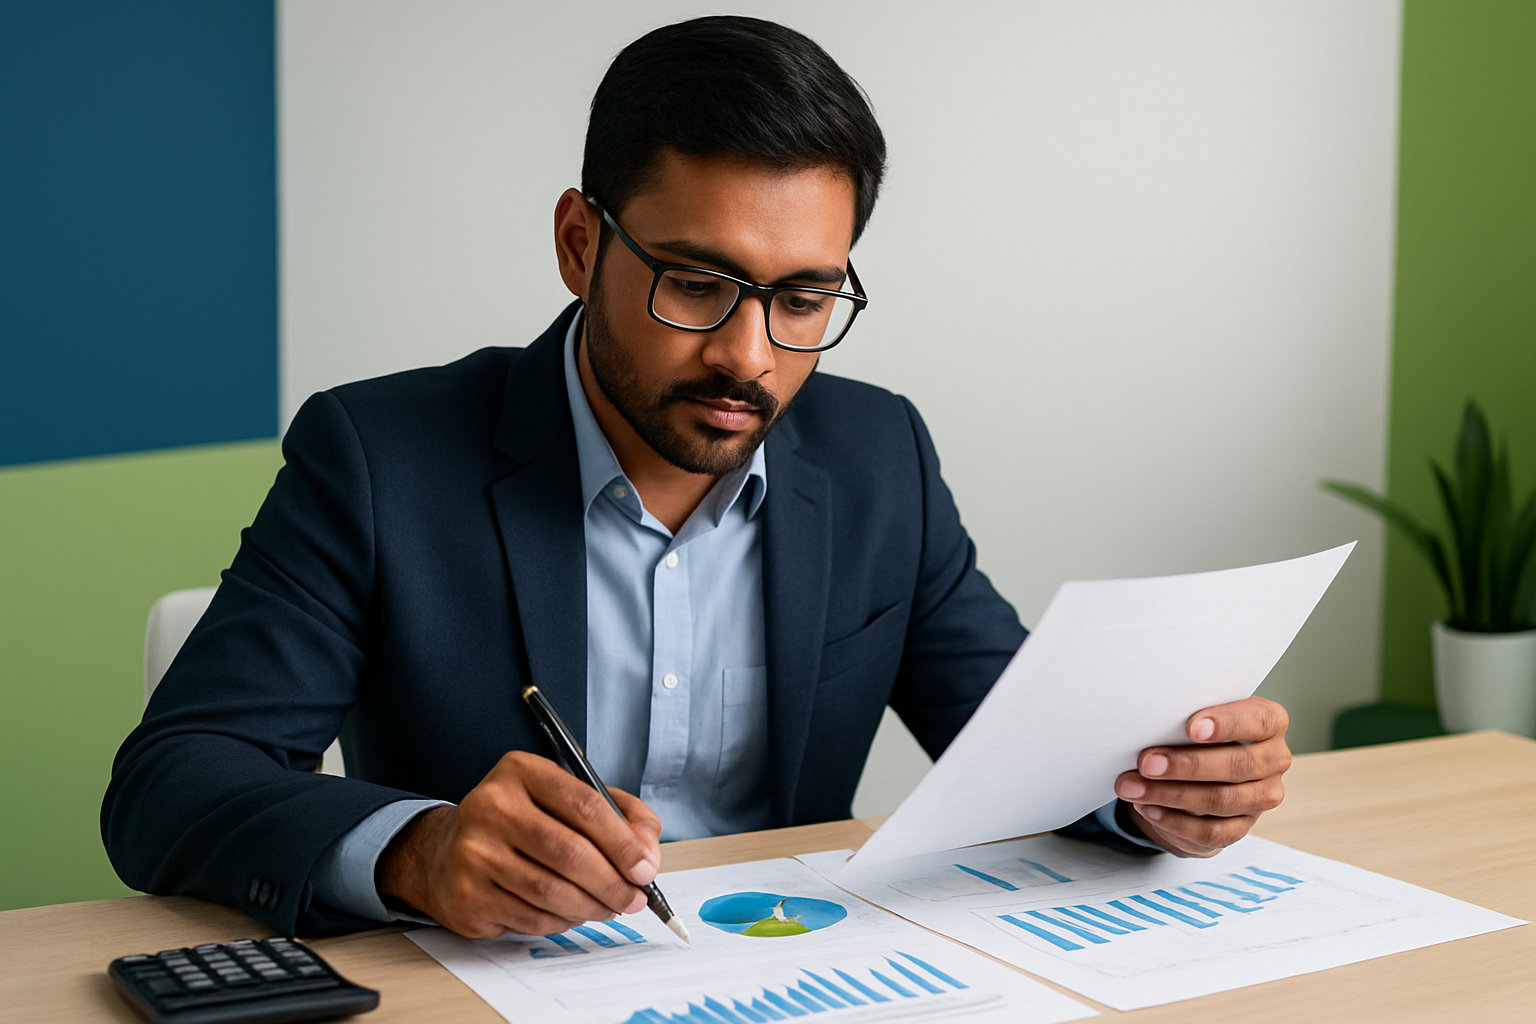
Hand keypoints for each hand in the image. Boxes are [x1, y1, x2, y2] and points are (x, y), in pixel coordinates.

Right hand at [375, 751, 661, 937]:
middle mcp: (491, 807)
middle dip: (613, 883)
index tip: (645, 868)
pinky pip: (532, 917)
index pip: (584, 805)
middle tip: (634, 898)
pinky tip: (570, 912)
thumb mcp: (566, 799)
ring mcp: (473, 853)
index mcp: (521, 772)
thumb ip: (619, 815)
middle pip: (570, 853)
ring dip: (592, 907)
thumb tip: (647, 854)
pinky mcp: (467, 896)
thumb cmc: (519, 823)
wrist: (444, 851)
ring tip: (609, 907)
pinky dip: (562, 920)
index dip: (623, 842)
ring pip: (553, 892)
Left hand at [1114, 696, 1290, 856]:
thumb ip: (1187, 717)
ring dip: (1170, 794)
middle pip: (1238, 765)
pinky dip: (1174, 821)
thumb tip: (1150, 724)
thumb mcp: (1196, 716)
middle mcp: (1274, 759)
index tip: (1190, 727)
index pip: (1259, 720)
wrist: (1199, 772)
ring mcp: (1262, 796)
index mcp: (1269, 723)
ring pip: (1221, 800)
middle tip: (1146, 762)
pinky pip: (1212, 831)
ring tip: (1133, 787)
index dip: (1226, 724)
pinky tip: (1148, 808)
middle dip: (1187, 765)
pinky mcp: (1243, 826)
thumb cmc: (1197, 732)